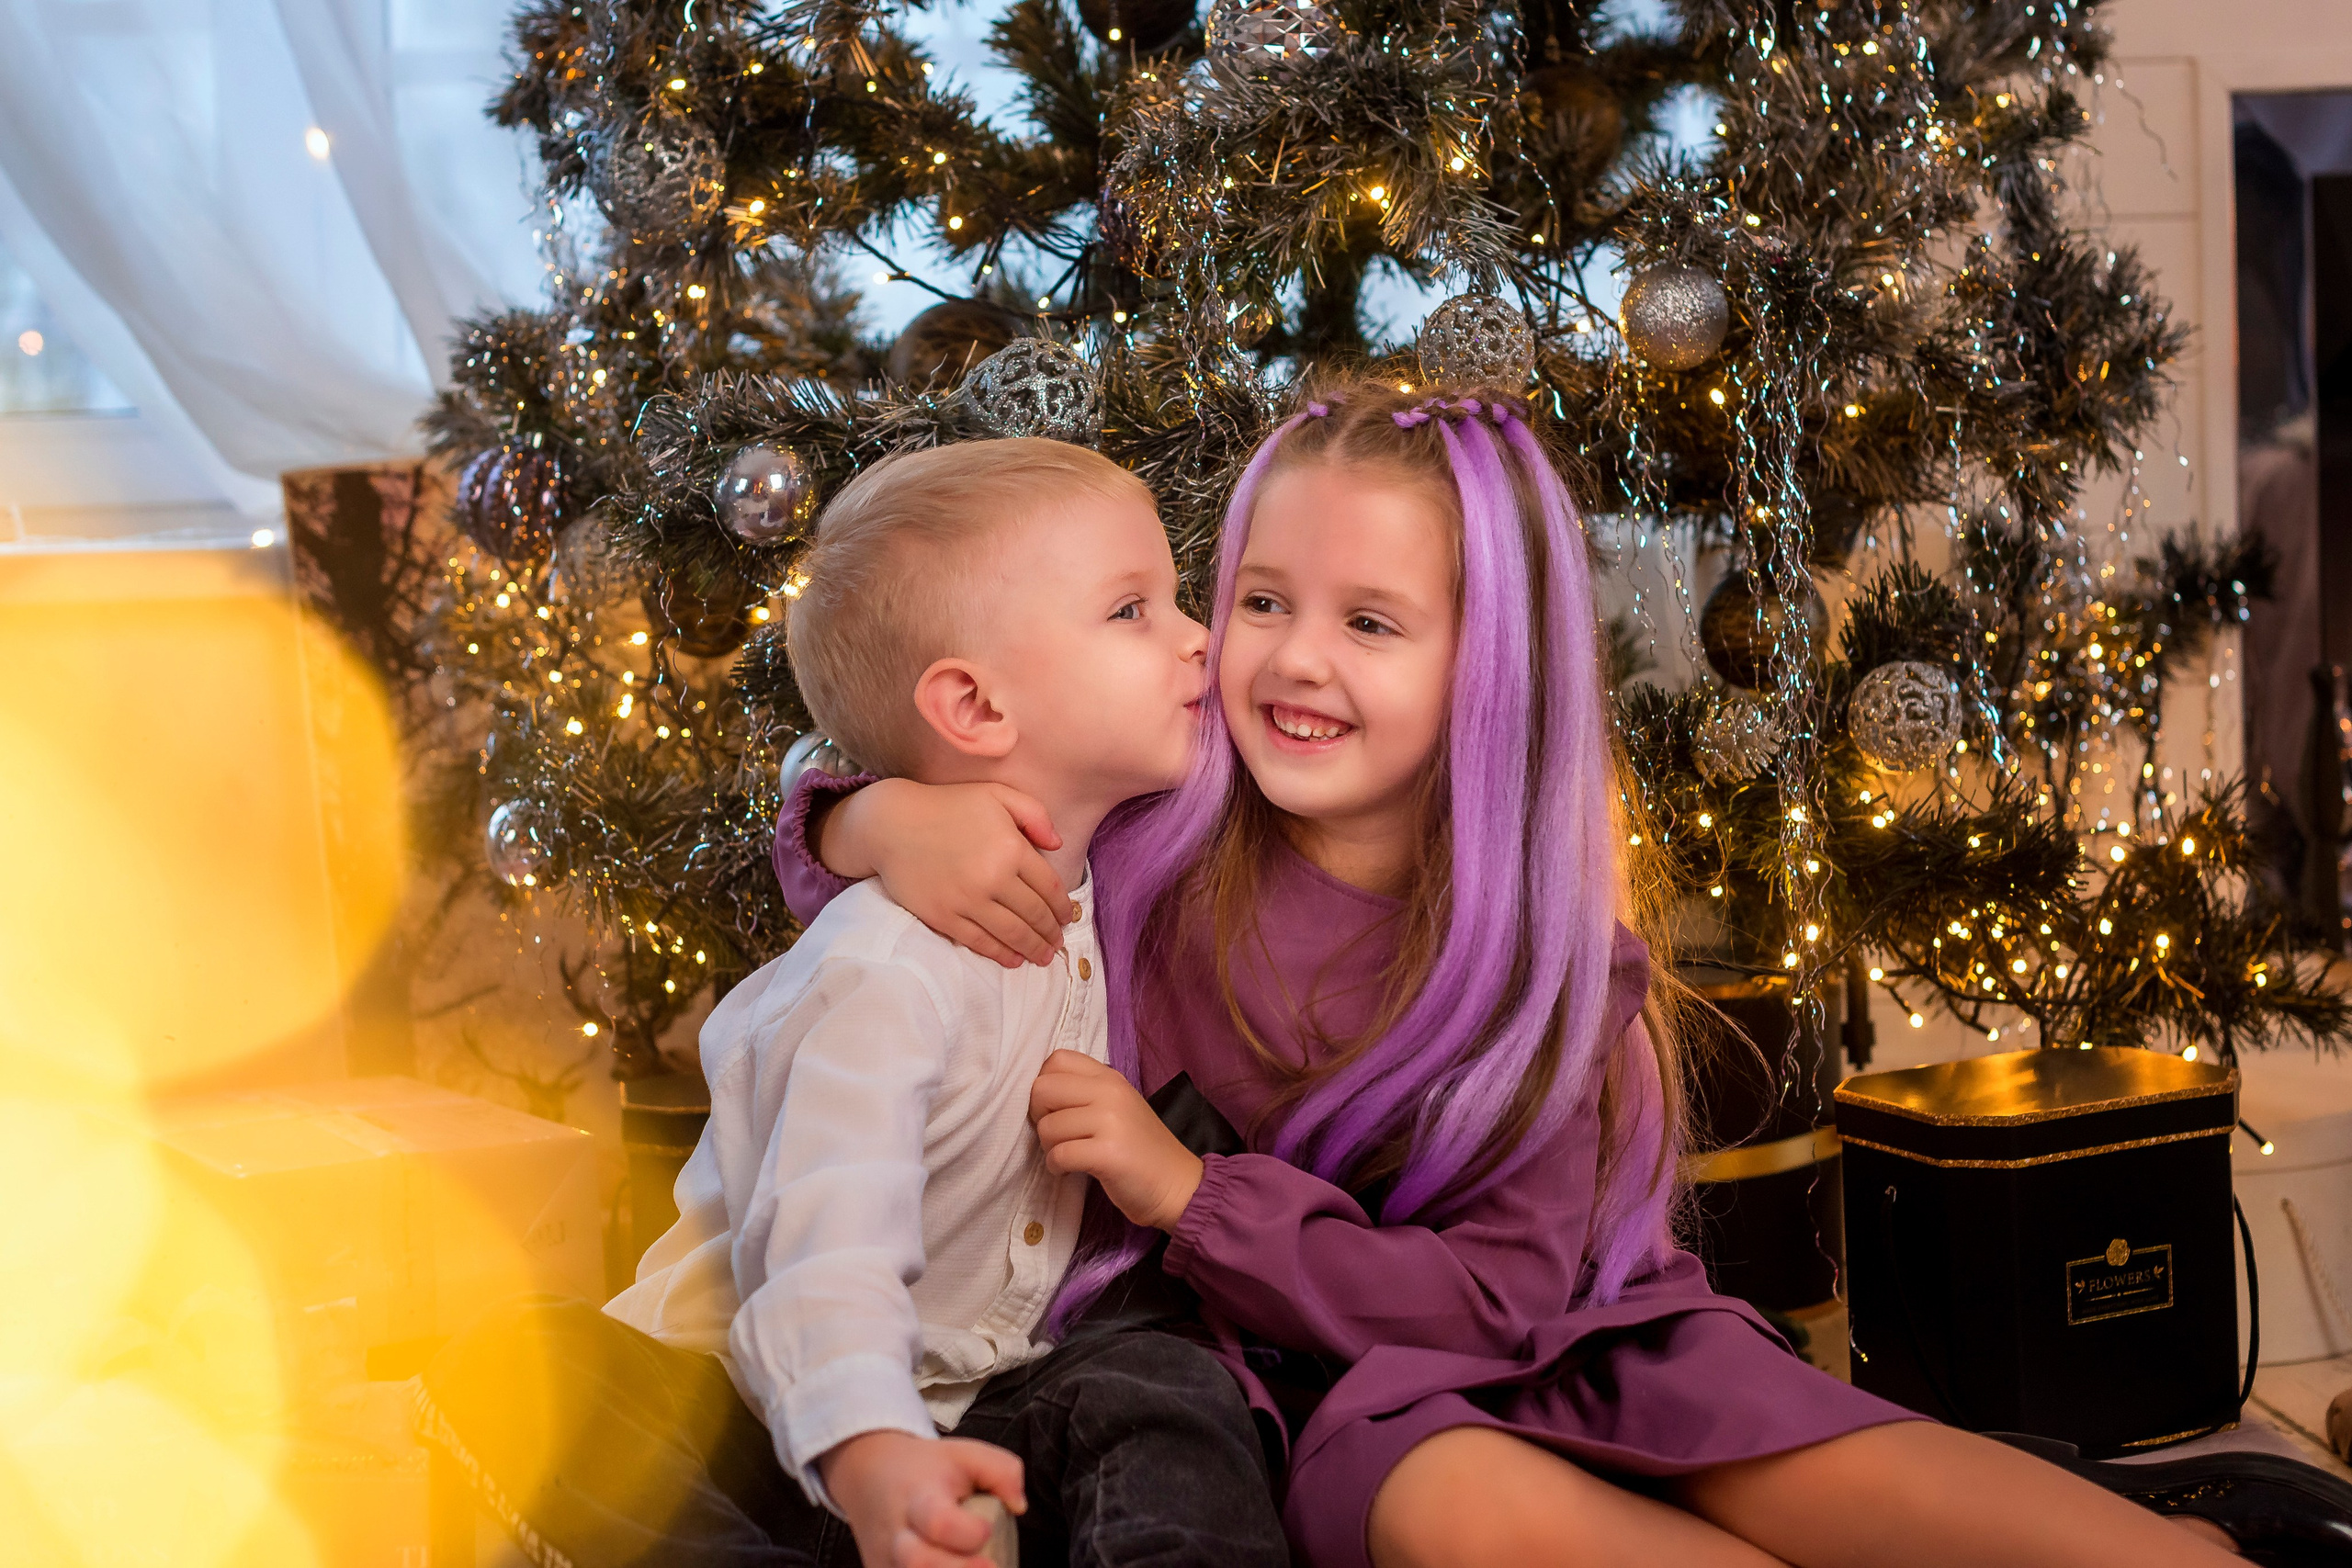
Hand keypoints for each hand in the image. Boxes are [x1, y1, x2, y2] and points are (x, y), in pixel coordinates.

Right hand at [817, 779, 1074, 968]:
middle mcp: (993, 878)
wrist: (892, 824)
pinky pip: (979, 941)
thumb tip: (1058, 845)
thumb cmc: (948, 805)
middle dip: (1051, 933)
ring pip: (1011, 934)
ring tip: (1043, 957)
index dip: (1061, 907)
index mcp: (1011, 848)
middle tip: (1058, 943)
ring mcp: (967, 900)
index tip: (1067, 917)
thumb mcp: (997, 795)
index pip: (1049, 887)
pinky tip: (1013, 959)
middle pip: (1033, 914)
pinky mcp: (943, 916)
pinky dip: (1000, 954)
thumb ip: (1034, 814)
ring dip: (1032, 949)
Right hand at [818, 1430, 1025, 1567]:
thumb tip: (1018, 1506)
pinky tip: (954, 1567)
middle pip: (917, 1562)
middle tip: (992, 1567)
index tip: (988, 1531)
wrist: (870, 1475)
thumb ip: (1002, 1472)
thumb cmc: (927, 1469)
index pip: (939, 1522)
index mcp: (920, 1498)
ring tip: (977, 1566)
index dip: (968, 1533)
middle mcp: (898, 1534)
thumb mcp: (965, 1455)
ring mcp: (886, 1560)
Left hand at [1030, 1050, 1204, 1230]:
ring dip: (1049, 1147)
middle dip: (1039, 1116)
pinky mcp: (1107, 1153)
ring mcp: (1110, 1121)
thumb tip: (1039, 1094)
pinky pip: (1058, 1155)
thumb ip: (1086, 1092)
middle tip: (1056, 1134)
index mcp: (1110, 1077)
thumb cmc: (1141, 1148)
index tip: (1054, 1107)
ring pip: (1048, 1126)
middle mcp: (1110, 1092)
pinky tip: (1069, 1171)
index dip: (1044, 1083)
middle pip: (1043, 1089)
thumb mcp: (1118, 1106)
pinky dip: (1056, 1167)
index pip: (1058, 1059)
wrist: (1177, 1184)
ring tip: (1068, 1156)